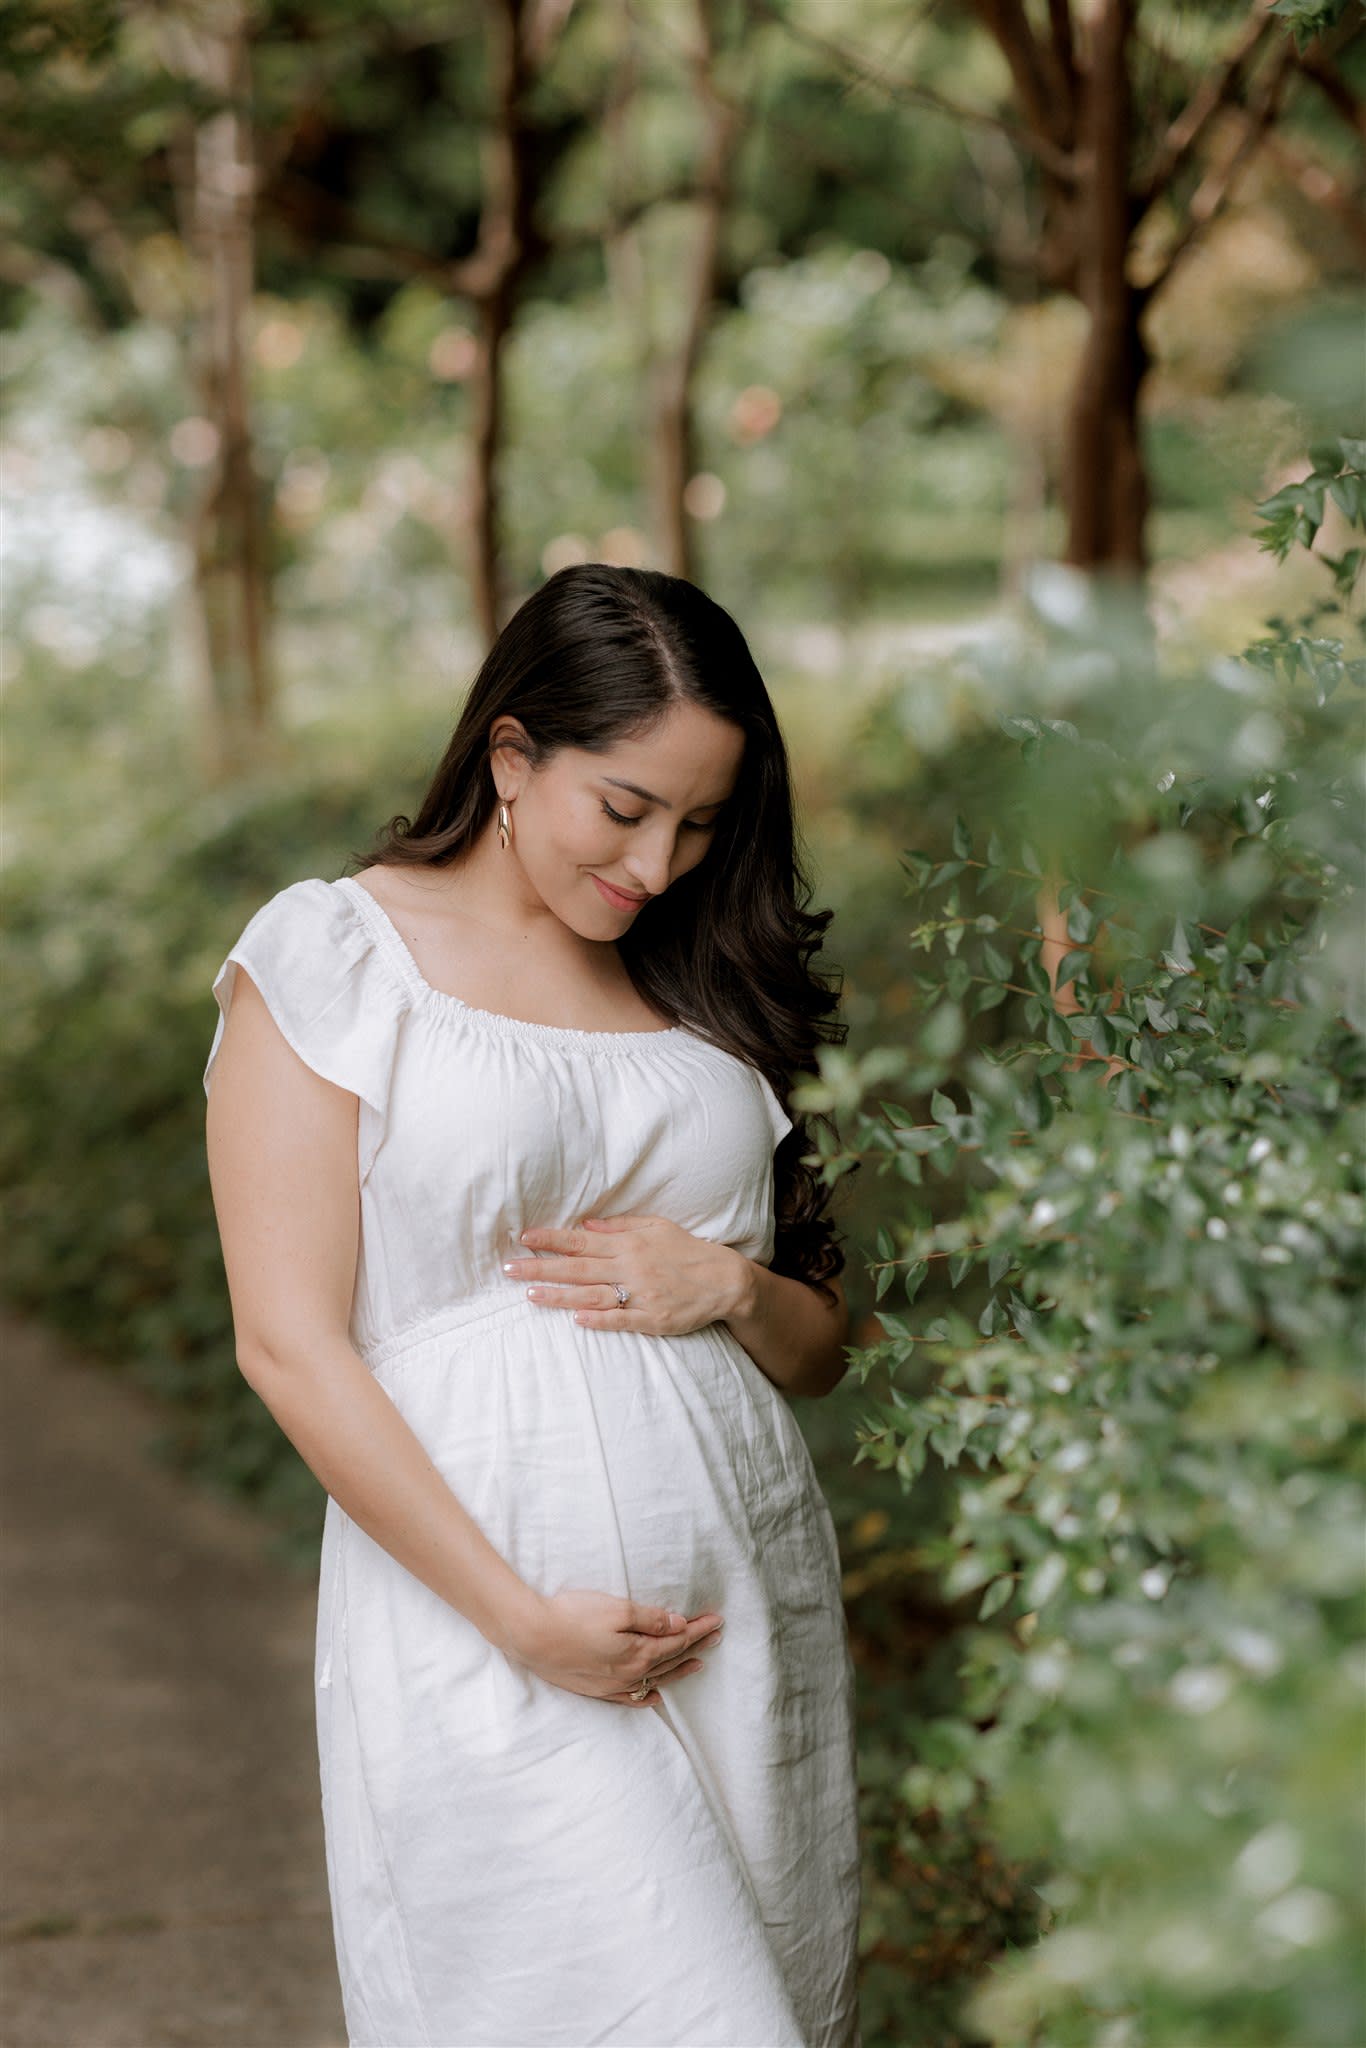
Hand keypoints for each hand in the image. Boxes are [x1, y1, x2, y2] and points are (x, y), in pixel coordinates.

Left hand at [503, 1212, 749, 1333]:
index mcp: (629, 1244)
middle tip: (508, 1268)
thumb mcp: (657, 1227)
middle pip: (578, 1267)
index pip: (581, 1240)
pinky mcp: (653, 1318)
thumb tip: (585, 1225)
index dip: (550, 1239)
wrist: (725, 1280)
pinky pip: (621, 1319)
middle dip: (541, 1267)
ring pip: (592, 1295)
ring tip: (529, 1295)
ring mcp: (642, 1295)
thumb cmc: (687, 1251)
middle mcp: (631, 1267)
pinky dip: (598, 1319)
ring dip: (559, 1295)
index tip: (523, 1238)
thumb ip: (620, 1226)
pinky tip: (575, 1320)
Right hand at [505, 1587, 724, 1707]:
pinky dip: (647, 1697)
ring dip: (678, 1670)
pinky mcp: (595, 1689)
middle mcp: (630, 1674)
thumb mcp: (616, 1609)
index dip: (699, 1630)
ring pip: (655, 1680)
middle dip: (696, 1646)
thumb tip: (679, 1626)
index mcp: (638, 1653)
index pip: (678, 1641)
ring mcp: (612, 1685)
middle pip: (671, 1660)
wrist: (531, 1637)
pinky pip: (630, 1698)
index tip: (718, 1620)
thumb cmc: (572, 1616)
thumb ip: (650, 1619)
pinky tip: (655, 1697)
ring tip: (698, 1664)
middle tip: (716, 1636)